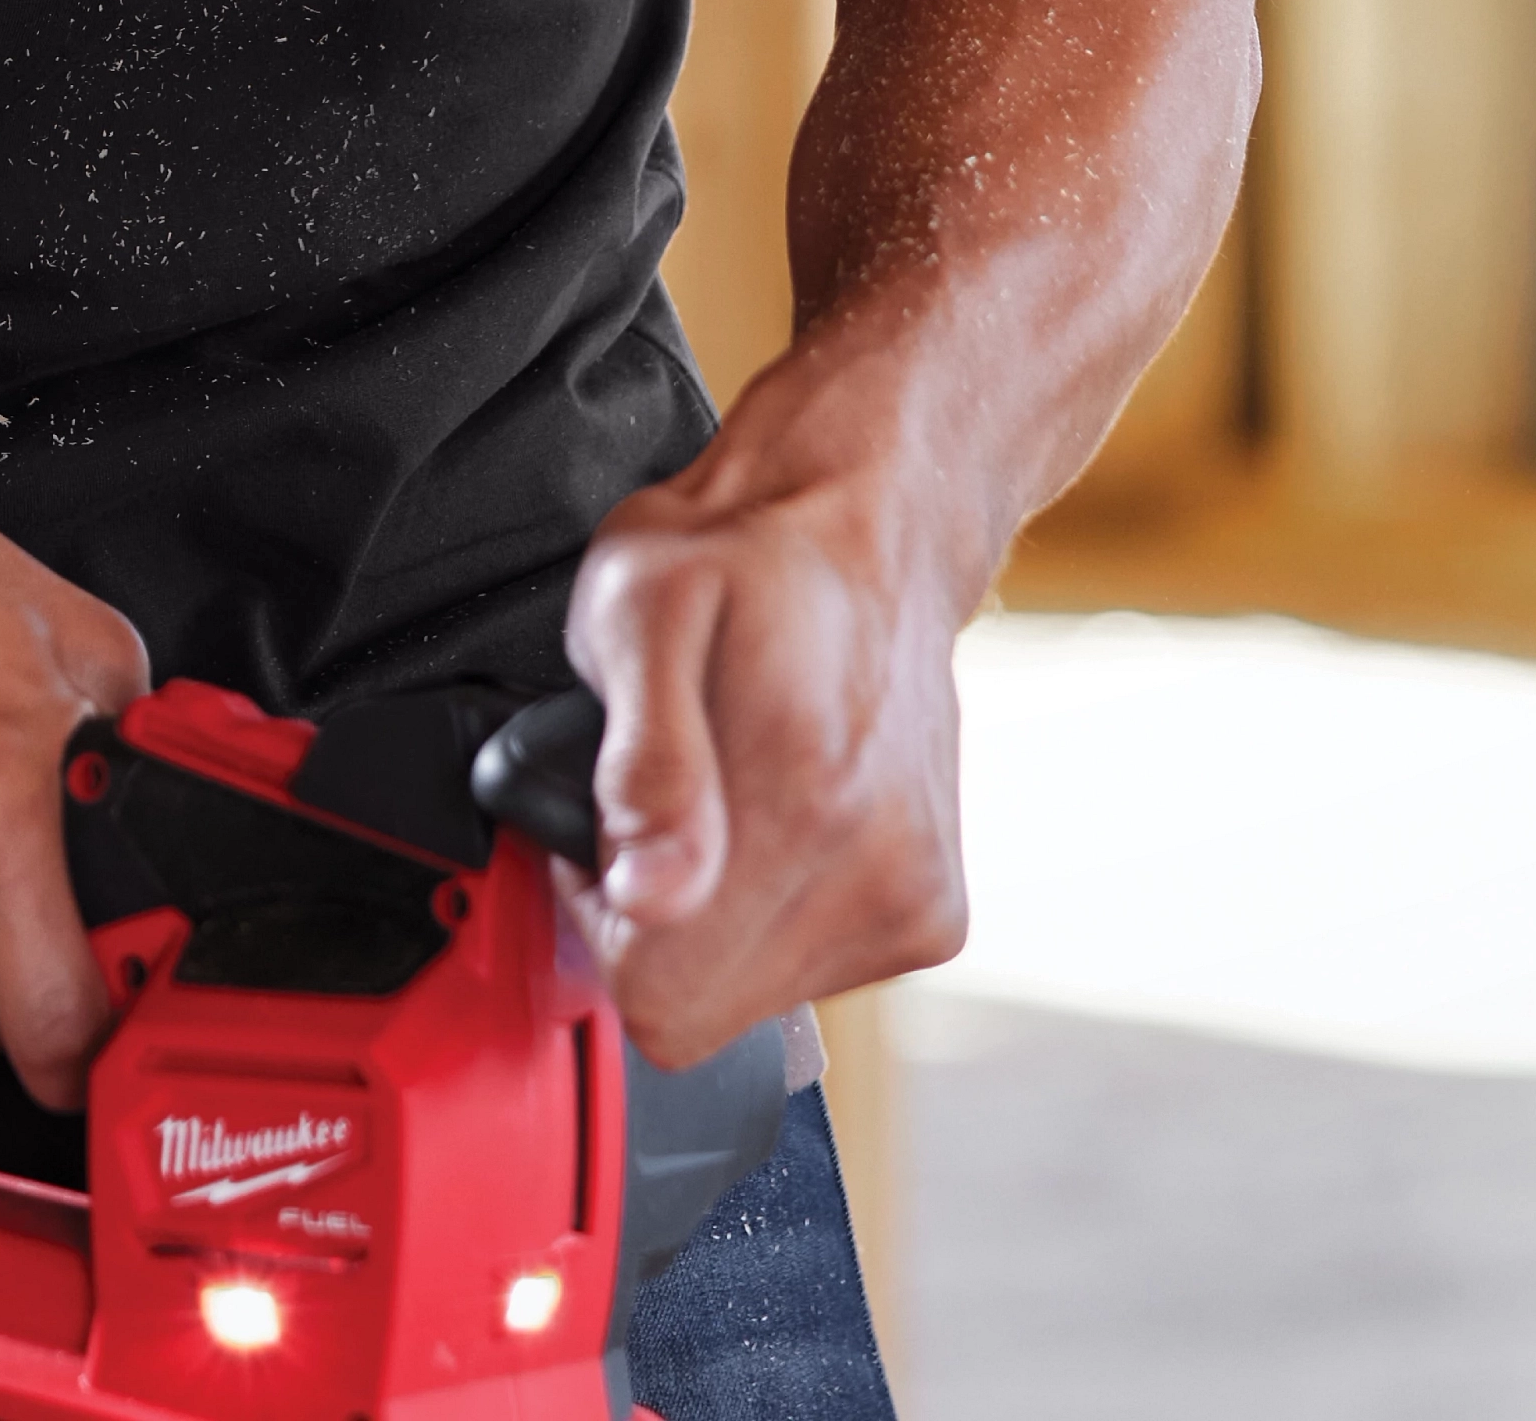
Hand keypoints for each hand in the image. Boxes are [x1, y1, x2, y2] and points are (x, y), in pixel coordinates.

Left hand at [558, 444, 970, 1067]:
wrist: (870, 527)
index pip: (652, 992)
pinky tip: (779, 812)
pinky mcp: (933, 916)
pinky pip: (813, 973)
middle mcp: (874, 871)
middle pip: (699, 1008)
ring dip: (714, 913)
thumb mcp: (636, 607)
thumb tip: (648, 896)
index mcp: (798, 800)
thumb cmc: (739, 556)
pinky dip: (774, 908)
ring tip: (723, 790)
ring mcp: (913, 901)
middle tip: (663, 797)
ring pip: (753, 997)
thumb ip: (640, 759)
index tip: (610, 822)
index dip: (602, 911)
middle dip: (655, 919)